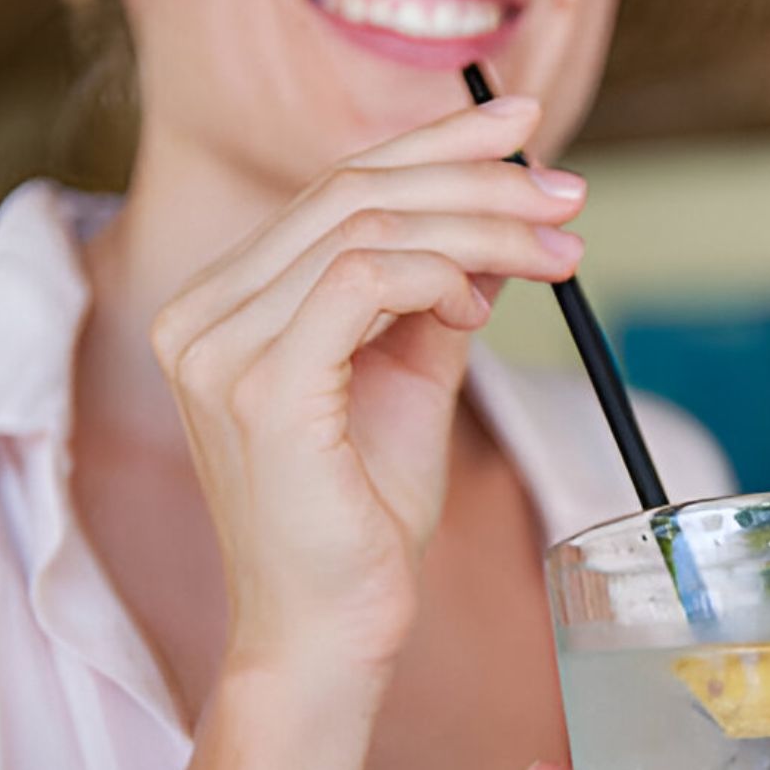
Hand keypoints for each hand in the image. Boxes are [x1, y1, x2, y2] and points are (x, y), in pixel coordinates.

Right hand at [148, 96, 587, 680]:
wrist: (326, 635)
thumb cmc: (361, 525)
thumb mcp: (405, 384)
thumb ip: (433, 299)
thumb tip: (494, 225)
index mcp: (223, 306)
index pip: (332, 188)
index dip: (434, 146)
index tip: (522, 134)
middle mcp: (203, 315)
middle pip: (349, 188)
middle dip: (475, 173)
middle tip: (566, 188)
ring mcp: (220, 349)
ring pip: (365, 223)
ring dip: (481, 224)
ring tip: (557, 249)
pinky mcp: (261, 389)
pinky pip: (362, 278)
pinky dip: (440, 273)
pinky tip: (483, 302)